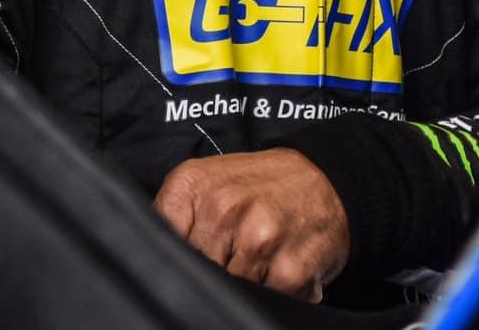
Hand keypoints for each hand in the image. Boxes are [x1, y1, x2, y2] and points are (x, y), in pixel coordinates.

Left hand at [153, 148, 349, 301]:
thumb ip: (174, 219)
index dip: (173, 259)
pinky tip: (278, 266)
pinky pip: (264, 300)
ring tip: (257, 257)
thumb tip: (152, 264)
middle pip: (192, 271)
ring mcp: (258, 239)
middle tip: (231, 253)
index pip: (158, 244)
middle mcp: (223, 207)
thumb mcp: (206, 184)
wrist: (326, 178)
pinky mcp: (289, 271)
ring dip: (241, 283)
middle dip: (209, 270)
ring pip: (226, 289)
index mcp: (191, 185)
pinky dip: (271, 291)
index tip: (189, 259)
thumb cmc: (262, 186)